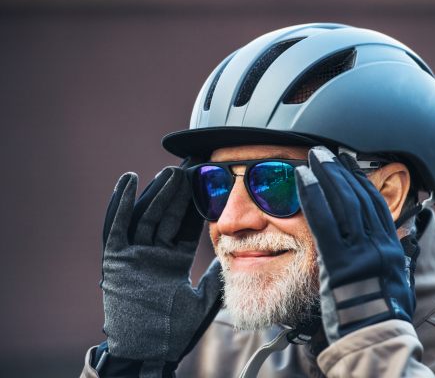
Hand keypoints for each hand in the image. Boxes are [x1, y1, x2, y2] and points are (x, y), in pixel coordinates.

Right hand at [99, 163, 221, 376]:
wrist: (149, 351)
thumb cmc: (174, 332)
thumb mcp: (203, 299)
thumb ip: (216, 276)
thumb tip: (235, 256)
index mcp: (173, 260)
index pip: (186, 225)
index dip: (195, 204)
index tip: (208, 183)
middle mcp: (153, 253)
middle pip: (167, 215)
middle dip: (179, 191)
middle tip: (192, 167)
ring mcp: (133, 255)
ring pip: (146, 216)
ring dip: (157, 193)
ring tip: (172, 171)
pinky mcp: (115, 260)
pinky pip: (116, 227)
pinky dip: (121, 203)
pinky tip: (130, 180)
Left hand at [295, 147, 419, 343]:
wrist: (375, 339)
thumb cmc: (382, 317)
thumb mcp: (395, 285)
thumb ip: (391, 261)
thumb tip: (391, 249)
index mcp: (391, 248)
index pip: (376, 205)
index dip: (360, 181)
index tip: (348, 165)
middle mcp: (379, 244)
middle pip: (359, 197)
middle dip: (340, 171)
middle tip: (325, 153)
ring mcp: (360, 252)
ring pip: (343, 203)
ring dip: (327, 176)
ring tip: (314, 158)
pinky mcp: (340, 262)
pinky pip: (324, 222)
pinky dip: (313, 197)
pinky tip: (303, 181)